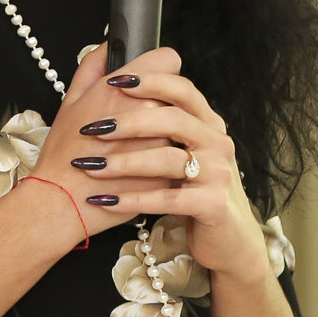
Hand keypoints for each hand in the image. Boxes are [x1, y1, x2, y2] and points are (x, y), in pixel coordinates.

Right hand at [33, 43, 177, 242]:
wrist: (63, 201)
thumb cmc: (64, 151)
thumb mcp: (71, 100)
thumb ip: (93, 65)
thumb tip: (110, 45)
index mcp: (124, 90)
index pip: (169, 60)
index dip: (160, 69)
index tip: (152, 83)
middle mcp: (151, 113)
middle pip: (179, 92)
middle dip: (164, 102)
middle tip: (142, 118)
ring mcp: (164, 145)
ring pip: (185, 126)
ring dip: (171, 131)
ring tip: (144, 146)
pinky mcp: (171, 174)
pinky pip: (182, 158)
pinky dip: (171, 160)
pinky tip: (147, 169)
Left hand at [48, 45, 269, 281]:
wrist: (226, 239)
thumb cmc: (192, 188)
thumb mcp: (180, 150)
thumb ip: (158, 118)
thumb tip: (118, 77)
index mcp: (207, 123)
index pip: (183, 90)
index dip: (151, 81)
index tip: (114, 81)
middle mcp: (217, 142)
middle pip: (174, 119)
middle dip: (130, 121)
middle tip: (93, 128)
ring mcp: (218, 173)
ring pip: (169, 159)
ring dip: (125, 162)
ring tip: (91, 166)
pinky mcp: (213, 205)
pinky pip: (168, 199)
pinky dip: (133, 199)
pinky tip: (105, 200)